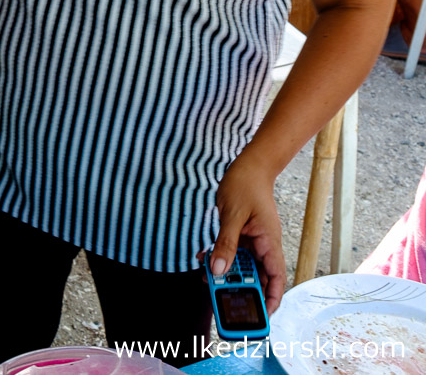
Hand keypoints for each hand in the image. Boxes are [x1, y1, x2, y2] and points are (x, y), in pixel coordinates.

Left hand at [209, 154, 286, 312]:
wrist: (247, 166)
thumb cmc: (245, 186)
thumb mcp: (232, 216)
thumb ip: (225, 243)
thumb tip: (218, 269)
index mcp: (269, 242)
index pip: (276, 277)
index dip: (272, 298)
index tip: (264, 314)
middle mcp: (263, 245)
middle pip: (257, 276)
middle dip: (242, 288)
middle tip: (223, 297)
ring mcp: (252, 240)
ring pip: (242, 265)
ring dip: (227, 272)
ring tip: (208, 279)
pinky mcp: (241, 235)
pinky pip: (232, 252)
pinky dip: (220, 257)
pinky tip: (204, 260)